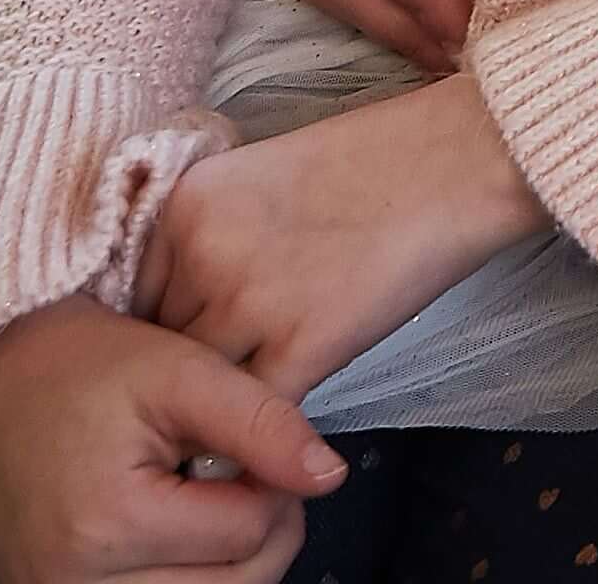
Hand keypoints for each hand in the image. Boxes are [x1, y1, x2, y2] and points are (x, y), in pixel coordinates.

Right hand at [0, 295, 344, 583]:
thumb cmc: (85, 360)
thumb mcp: (183, 371)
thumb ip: (263, 424)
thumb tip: (330, 477)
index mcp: (109, 525)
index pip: (251, 534)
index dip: (274, 484)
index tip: (251, 441)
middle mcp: (72, 583)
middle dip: (260, 530)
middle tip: (243, 470)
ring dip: (225, 559)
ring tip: (208, 495)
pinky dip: (182, 574)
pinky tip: (176, 525)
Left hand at [138, 72, 541, 400]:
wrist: (460, 158)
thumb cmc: (377, 159)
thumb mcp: (261, 176)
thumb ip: (210, 234)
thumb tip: (188, 307)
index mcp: (185, 204)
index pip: (137, 298)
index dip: (162, 332)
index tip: (187, 351)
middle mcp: (201, 251)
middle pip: (162, 346)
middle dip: (186, 373)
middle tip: (213, 391)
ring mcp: (249, 299)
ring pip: (201, 387)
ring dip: (219, 409)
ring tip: (238, 423)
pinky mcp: (304, 343)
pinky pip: (256, 412)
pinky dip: (263, 432)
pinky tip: (275, 439)